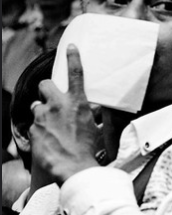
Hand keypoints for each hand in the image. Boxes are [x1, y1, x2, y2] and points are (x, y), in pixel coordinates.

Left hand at [29, 44, 101, 185]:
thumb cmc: (88, 150)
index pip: (75, 74)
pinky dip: (40, 130)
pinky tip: (49, 141)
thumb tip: (95, 110)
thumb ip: (93, 116)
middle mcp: (58, 105)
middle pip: (46, 84)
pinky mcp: (33, 129)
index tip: (70, 47)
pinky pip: (34, 125)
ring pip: (37, 106)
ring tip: (52, 126)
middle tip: (52, 99)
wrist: (72, 167)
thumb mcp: (96, 129)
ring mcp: (43, 116)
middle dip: (47, 90)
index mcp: (77, 103)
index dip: (73, 58)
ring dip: (43, 112)